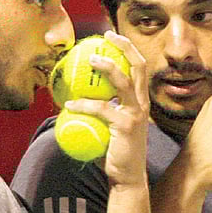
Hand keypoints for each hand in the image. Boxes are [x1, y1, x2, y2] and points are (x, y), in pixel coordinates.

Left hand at [66, 30, 149, 186]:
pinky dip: (84, 104)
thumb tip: (75, 93)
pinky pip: (102, 109)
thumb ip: (100, 108)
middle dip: (125, 47)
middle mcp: (141, 103)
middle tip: (107, 35)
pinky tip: (69, 104)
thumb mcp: (109, 124)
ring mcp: (136, 114)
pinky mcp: (126, 126)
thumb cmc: (115, 150)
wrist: (127, 177)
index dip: (127, 48)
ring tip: (92, 60)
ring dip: (108, 67)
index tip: (111, 36)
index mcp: (139, 100)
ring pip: (124, 82)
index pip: (138, 67)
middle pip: (138, 66)